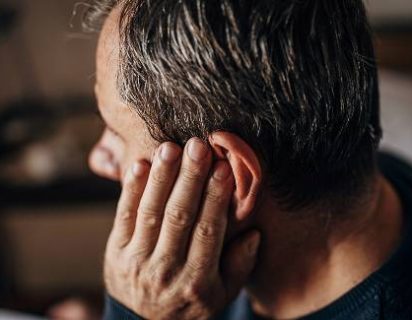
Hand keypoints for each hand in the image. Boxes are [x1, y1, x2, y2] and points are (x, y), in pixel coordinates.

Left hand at [104, 138, 260, 319]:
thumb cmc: (190, 304)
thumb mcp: (222, 295)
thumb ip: (240, 266)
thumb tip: (254, 233)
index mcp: (197, 280)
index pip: (208, 231)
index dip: (216, 198)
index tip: (223, 168)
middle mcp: (165, 270)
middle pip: (178, 217)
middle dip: (189, 179)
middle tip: (197, 146)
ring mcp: (137, 260)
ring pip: (151, 212)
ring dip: (161, 178)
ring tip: (170, 147)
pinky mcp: (116, 251)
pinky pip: (123, 216)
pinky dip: (131, 189)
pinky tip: (140, 164)